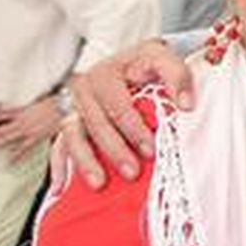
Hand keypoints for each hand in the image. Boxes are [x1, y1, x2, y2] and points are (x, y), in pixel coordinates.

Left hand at [0, 96, 63, 163]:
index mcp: (19, 112)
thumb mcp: (35, 103)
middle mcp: (20, 121)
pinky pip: (24, 148)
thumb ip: (24, 109)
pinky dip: (17, 156)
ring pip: (7, 139)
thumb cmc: (53, 103)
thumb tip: (15, 112)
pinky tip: (9, 163)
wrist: (66, 105)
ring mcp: (27, 130)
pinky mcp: (36, 137)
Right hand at [61, 40, 190, 188]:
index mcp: (108, 73)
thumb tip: (186, 105)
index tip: (150, 150)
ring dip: (86, 161)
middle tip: (134, 172)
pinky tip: (62, 187)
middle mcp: (86, 88)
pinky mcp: (69, 121)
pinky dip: (59, 166)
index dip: (134, 127)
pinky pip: (59, 145)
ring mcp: (75, 106)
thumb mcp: (162, 58)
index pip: (118, 103)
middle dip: (115, 149)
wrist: (129, 62)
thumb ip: (177, 76)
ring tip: (100, 184)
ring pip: (73, 135)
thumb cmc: (146, 64)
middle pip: (97, 122)